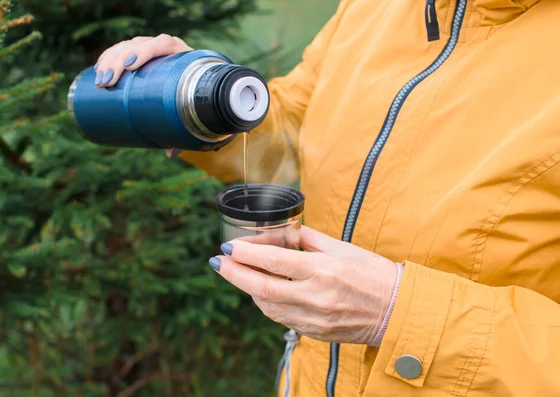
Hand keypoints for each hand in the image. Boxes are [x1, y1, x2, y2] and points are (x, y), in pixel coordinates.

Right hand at [94, 34, 191, 157]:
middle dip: (118, 61)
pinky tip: (98, 68)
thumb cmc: (201, 102)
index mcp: (184, 55)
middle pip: (140, 44)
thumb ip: (186, 132)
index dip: (145, 51)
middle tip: (106, 82)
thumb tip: (169, 154)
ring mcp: (154, 50)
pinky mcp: (143, 56)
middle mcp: (169, 49)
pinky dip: (109, 58)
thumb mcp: (196, 114)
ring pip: (128, 46)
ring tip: (100, 81)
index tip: (130, 65)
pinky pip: (123, 50)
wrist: (206, 91)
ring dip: (109, 60)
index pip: (164, 43)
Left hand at [209, 226, 398, 344]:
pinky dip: (265, 303)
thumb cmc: (373, 273)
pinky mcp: (314, 332)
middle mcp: (315, 296)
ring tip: (238, 273)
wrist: (397, 309)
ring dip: (247, 289)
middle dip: (234, 273)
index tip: (229, 246)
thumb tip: (281, 234)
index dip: (245, 253)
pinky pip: (280, 318)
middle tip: (218, 262)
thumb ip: (307, 239)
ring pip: (267, 305)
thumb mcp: (342, 247)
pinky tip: (260, 292)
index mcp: (323, 269)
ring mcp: (313, 318)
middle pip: (260, 288)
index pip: (273, 261)